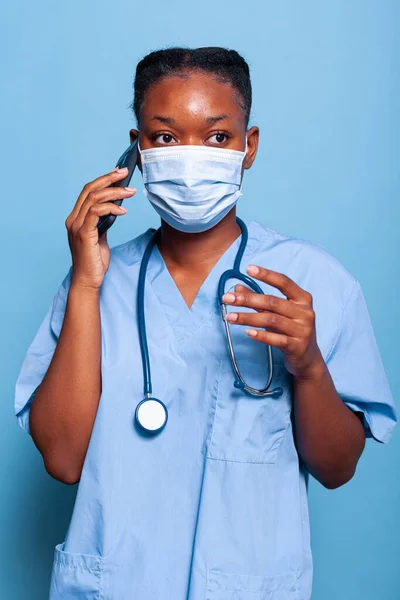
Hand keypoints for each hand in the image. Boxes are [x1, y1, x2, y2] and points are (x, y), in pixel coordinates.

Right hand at [65, 167, 136, 289]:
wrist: (88, 280)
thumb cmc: (95, 261)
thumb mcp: (100, 237)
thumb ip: (103, 222)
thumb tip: (114, 208)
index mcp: (76, 218)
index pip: (88, 191)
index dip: (103, 180)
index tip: (118, 174)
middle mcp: (73, 219)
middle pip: (90, 190)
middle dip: (108, 178)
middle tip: (125, 173)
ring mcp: (77, 226)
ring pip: (94, 198)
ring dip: (114, 192)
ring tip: (130, 192)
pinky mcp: (84, 234)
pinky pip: (96, 212)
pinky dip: (111, 207)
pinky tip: (123, 210)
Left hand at [222, 264, 323, 379]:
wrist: (307, 358)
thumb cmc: (290, 330)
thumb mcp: (276, 313)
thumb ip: (258, 300)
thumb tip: (237, 288)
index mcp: (302, 299)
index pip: (284, 282)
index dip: (267, 274)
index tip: (248, 269)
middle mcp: (305, 312)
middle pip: (273, 302)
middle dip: (248, 299)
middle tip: (227, 298)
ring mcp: (303, 330)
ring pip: (272, 320)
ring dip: (248, 318)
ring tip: (229, 316)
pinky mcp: (298, 346)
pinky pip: (277, 340)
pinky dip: (261, 336)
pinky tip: (247, 332)